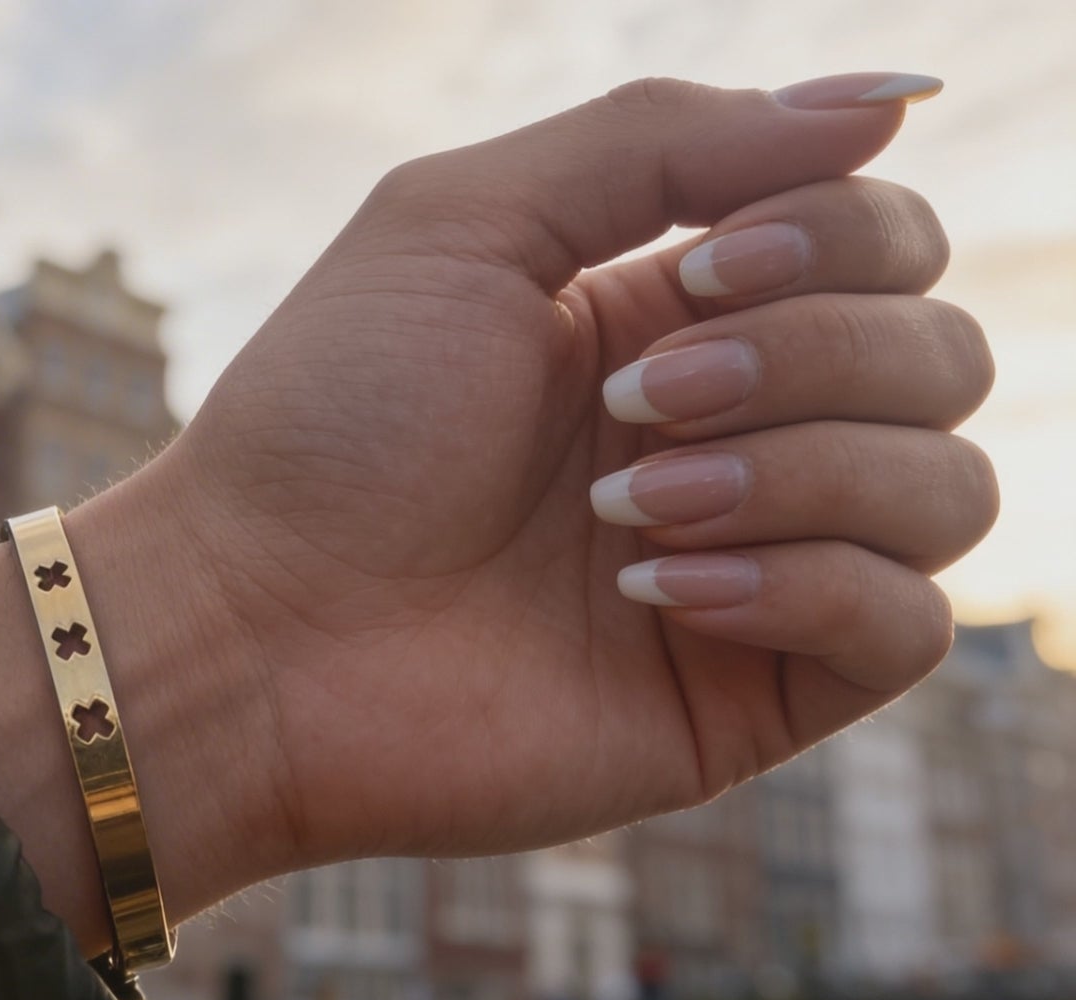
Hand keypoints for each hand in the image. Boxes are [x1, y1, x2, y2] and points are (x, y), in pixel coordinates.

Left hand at [0, 74, 996, 957]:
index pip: (889, 242)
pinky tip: (652, 588)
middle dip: (808, 357)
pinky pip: (907, 629)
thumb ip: (664, 140)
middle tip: (635, 402)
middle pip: (941, 355)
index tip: (693, 272)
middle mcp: (739, 435)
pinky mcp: (751, 694)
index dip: (835, 236)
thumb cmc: (332, 418)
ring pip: (950, 491)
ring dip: (799, 471)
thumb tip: (889, 106)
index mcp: (684, 317)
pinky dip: (802, 585)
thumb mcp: (468, 219)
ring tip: (620, 509)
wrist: (251, 626)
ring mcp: (757, 567)